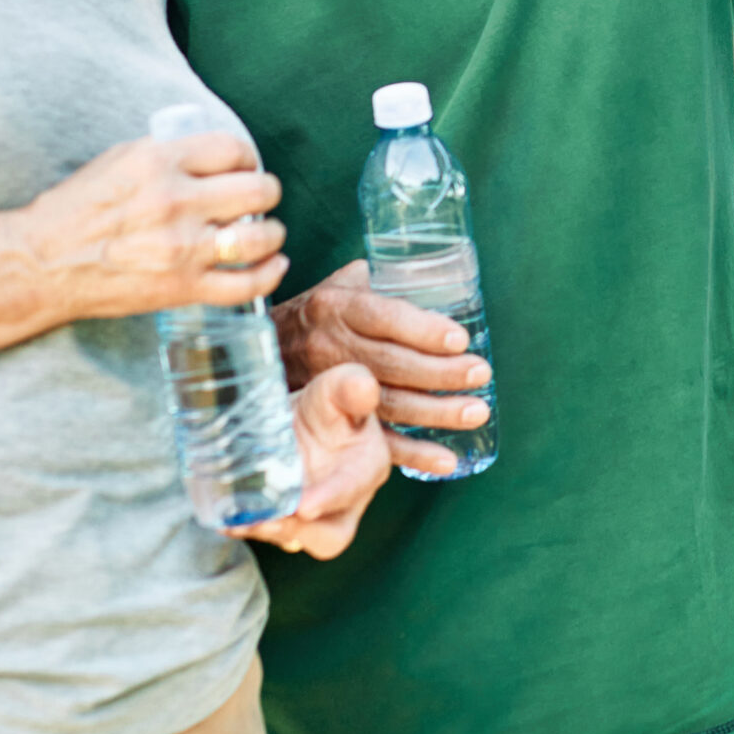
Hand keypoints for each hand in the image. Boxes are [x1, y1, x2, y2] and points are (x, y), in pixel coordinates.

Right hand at [11, 132, 285, 321]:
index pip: (233, 148)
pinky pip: (246, 285)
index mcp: (158, 161)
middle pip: (257, 190)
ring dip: (273, 234)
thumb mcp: (119, 159)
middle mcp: (175, 201)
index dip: (248, 157)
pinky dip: (269, 275)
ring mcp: (181, 247)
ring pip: (260, 237)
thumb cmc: (77, 209)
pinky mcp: (182, 287)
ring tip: (269, 233)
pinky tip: (274, 265)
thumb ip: (168, 153)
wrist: (41, 263)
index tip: (245, 167)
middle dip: (266, 192)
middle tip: (259, 199)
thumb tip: (215, 154)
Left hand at [239, 364, 390, 556]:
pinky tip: (226, 519)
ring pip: (298, 537)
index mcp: (366, 466)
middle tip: (266, 521)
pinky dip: (248, 528)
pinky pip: (271, 533)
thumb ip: (351, 386)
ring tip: (239, 522)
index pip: (354, 487)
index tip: (303, 507)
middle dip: (297, 530)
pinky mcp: (288, 521)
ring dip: (269, 532)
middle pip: (330, 533)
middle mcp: (346, 500)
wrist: (298, 417)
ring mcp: (316, 516)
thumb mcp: (338, 386)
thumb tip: (364, 387)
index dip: (330, 499)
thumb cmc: (326, 402)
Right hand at [273, 260, 487, 478]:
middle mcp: (329, 347)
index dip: (422, 330)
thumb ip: (377, 281)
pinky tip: (446, 461)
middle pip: (391, 364)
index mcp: (335, 307)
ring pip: (386, 404)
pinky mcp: (328, 423)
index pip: (382, 317)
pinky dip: (410, 455)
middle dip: (440, 372)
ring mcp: (326, 388)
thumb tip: (426, 273)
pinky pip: (371, 441)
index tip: (460, 339)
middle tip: (479, 374)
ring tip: (475, 412)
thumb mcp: (333, 286)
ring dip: (434, 413)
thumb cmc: (311, 317)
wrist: (253, 357)